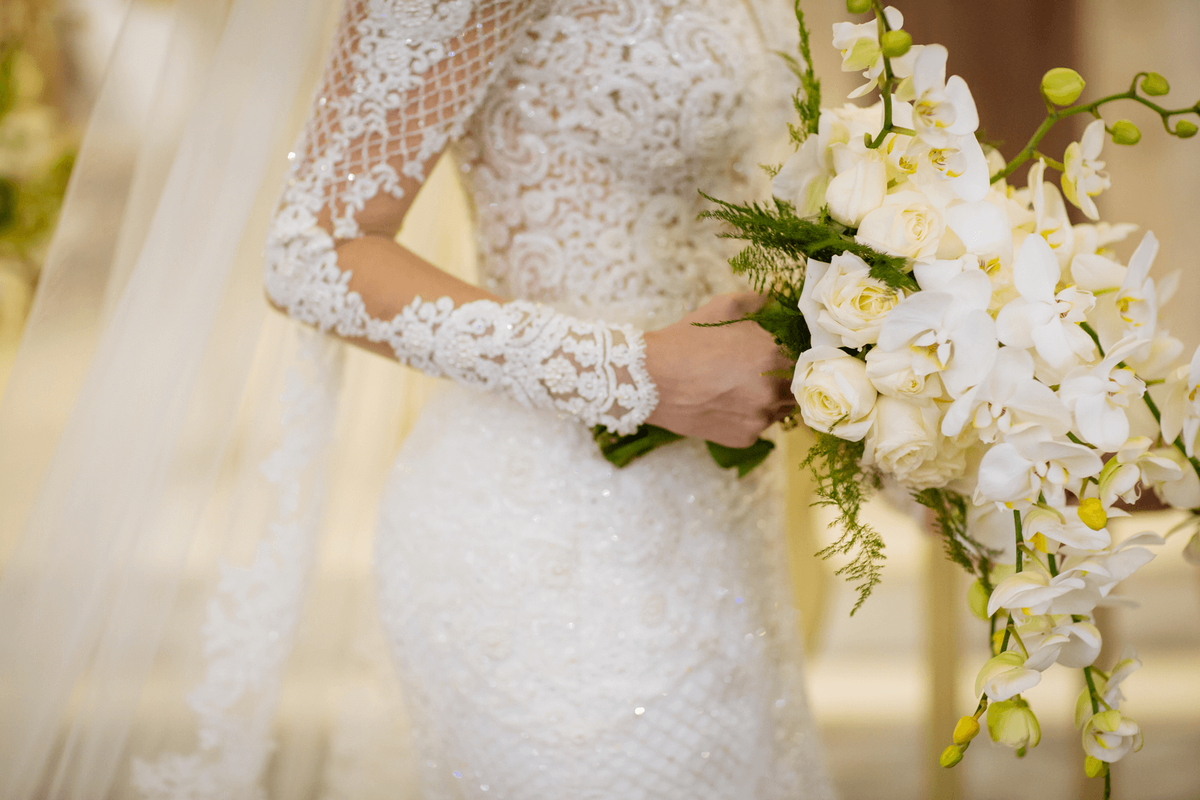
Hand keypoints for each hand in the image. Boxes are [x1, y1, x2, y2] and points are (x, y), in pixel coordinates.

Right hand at [643, 292, 795, 448]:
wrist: (651, 380)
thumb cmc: (687, 340)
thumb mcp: (724, 307)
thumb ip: (761, 300)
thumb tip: (780, 296)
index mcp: (775, 357)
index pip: (807, 357)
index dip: (797, 353)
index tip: (784, 350)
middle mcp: (774, 392)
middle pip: (799, 386)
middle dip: (785, 377)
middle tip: (760, 368)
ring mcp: (761, 419)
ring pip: (781, 409)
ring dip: (770, 398)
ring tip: (740, 385)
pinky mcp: (745, 438)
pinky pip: (758, 426)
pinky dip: (749, 415)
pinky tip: (726, 402)